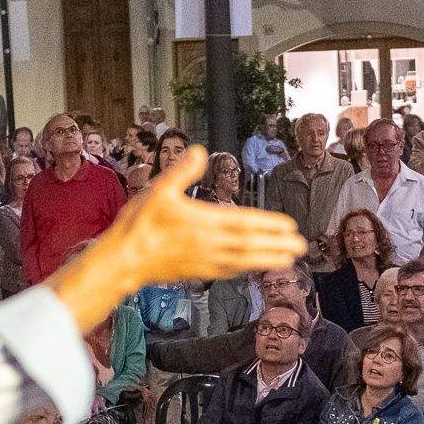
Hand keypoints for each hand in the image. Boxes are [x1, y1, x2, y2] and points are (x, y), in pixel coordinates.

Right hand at [48, 149, 305, 333]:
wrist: (123, 261)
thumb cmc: (138, 226)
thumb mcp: (157, 190)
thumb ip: (181, 171)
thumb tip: (200, 151)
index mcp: (202, 222)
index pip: (244, 223)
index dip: (269, 225)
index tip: (290, 227)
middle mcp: (208, 245)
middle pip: (251, 245)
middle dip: (277, 245)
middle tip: (301, 247)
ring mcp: (204, 262)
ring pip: (244, 262)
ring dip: (268, 260)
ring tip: (288, 260)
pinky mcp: (197, 273)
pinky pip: (229, 272)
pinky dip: (246, 269)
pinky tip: (253, 268)